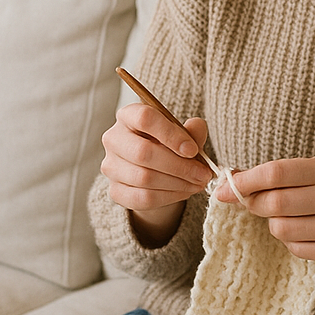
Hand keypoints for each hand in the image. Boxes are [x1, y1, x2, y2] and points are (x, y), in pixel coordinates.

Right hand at [100, 103, 212, 247]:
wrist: (154, 171)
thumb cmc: (168, 146)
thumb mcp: (182, 134)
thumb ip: (192, 130)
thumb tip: (197, 127)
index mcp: (129, 116)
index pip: (145, 119)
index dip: (171, 134)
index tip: (192, 150)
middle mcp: (114, 139)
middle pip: (143, 152)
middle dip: (179, 166)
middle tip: (203, 174)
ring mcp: (111, 166)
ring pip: (144, 178)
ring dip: (178, 183)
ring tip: (198, 183)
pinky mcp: (116, 191)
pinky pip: (143, 198)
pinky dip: (169, 197)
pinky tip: (185, 192)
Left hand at [217, 155, 314, 267]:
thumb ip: (283, 173)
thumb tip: (234, 179)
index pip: (277, 173)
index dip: (246, 180)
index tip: (224, 185)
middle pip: (274, 203)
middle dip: (252, 202)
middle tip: (247, 201)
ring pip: (280, 228)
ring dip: (273, 222)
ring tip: (289, 214)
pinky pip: (294, 248)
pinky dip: (290, 238)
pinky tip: (305, 230)